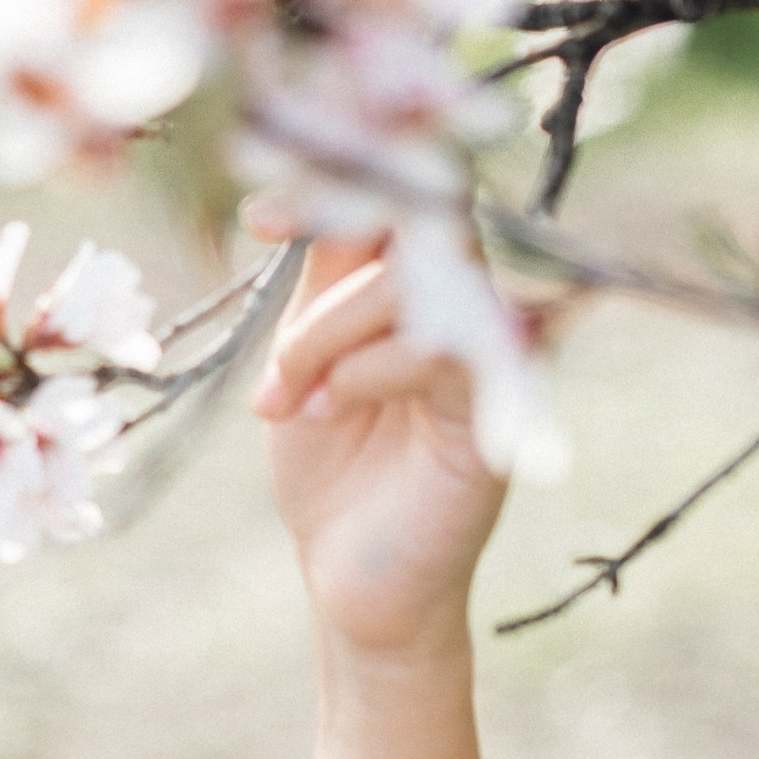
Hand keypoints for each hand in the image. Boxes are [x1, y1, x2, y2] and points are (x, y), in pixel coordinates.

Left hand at [250, 228, 505, 662]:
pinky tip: (328, 414)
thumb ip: (320, 280)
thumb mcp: (306, 355)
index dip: (335, 186)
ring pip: (411, 287)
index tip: (259, 217)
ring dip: (328, 339)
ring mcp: (491, 351)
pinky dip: (363, 373)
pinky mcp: (499, 407)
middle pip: (408, 229)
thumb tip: (289, 198)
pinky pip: (434, 351)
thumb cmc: (330, 463)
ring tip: (296, 402)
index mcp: (424, 283)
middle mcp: (469, 305)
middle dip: (323, 295)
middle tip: (280, 367)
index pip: (399, 198)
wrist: (346, 571)